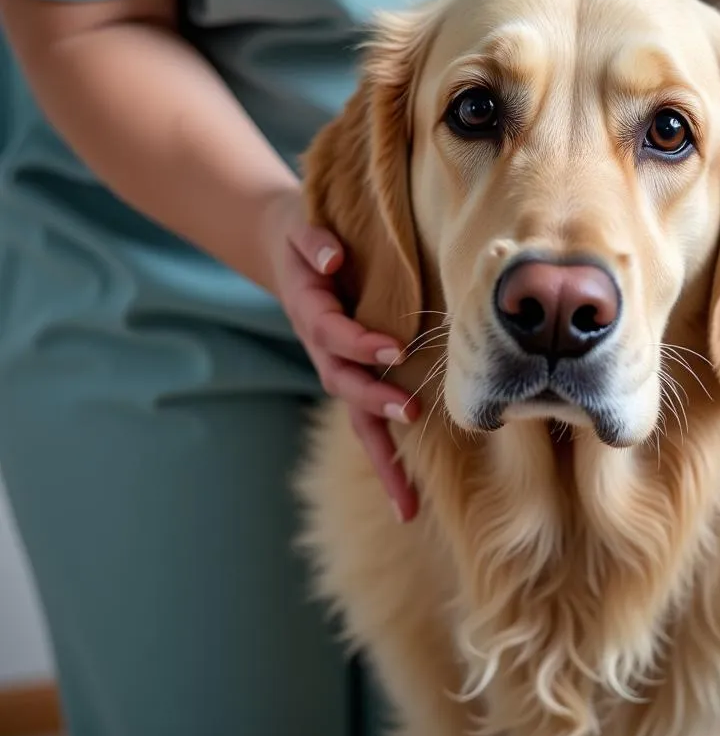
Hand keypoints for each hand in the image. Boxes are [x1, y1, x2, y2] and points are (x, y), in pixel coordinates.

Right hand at [261, 189, 419, 521]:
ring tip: (407, 503)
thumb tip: (333, 255)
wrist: (294, 255)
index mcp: (312, 314)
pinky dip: (386, 465)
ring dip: (381, 458)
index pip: (333, 333)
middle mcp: (323, 350)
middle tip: (408, 411)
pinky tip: (409, 505)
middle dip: (374, 400)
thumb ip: (313, 241)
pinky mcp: (356, 379)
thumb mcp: (302, 230)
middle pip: (344, 383)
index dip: (360, 343)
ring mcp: (338, 369)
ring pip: (356, 419)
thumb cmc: (308, 240)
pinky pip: (368, 425)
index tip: (395, 348)